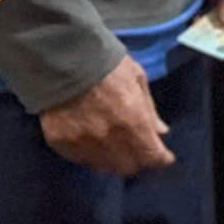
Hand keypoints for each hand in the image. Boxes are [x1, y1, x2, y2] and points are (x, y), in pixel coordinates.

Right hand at [39, 57, 173, 176]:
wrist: (61, 55)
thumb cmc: (106, 63)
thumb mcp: (137, 78)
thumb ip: (149, 110)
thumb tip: (161, 132)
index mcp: (132, 121)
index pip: (152, 157)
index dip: (161, 159)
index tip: (163, 156)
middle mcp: (108, 138)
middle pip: (129, 167)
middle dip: (138, 161)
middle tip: (138, 150)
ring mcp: (82, 143)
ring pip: (104, 167)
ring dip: (114, 160)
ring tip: (114, 146)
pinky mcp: (60, 143)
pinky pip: (81, 159)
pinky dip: (90, 155)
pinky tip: (92, 141)